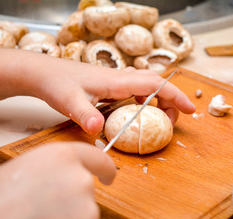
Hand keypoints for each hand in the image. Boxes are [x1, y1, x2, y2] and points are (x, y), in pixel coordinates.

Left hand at [0, 48, 195, 134]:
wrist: (42, 73)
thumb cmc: (56, 84)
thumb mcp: (70, 102)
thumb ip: (85, 115)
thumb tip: (98, 131)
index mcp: (117, 81)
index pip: (155, 84)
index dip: (175, 96)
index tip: (190, 109)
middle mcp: (120, 78)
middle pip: (156, 84)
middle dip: (171, 100)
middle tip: (173, 121)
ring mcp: (116, 79)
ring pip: (147, 84)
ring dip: (159, 99)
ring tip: (161, 117)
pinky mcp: (110, 83)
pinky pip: (136, 88)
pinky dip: (145, 98)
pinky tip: (137, 109)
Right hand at [0, 142, 115, 218]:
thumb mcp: (24, 170)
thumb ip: (54, 170)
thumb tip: (65, 179)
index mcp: (62, 157)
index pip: (98, 159)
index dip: (105, 169)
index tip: (108, 177)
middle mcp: (80, 180)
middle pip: (87, 193)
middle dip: (72, 204)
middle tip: (44, 215)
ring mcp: (86, 211)